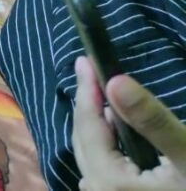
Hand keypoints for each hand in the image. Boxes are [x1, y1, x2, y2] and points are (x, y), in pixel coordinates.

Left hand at [73, 57, 185, 189]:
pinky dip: (104, 143)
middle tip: (89, 69)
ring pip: (90, 153)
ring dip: (94, 124)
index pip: (87, 123)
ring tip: (99, 94)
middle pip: (83, 138)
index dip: (86, 88)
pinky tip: (116, 130)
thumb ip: (152, 122)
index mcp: (106, 181)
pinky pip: (101, 167)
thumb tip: (115, 83)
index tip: (84, 58)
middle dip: (87, 103)